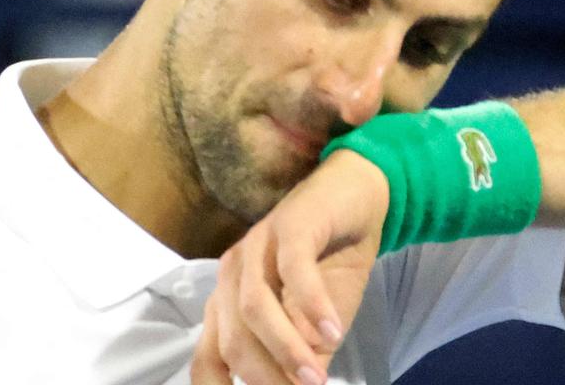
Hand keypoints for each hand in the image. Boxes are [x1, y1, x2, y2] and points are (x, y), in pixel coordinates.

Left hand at [191, 150, 388, 384]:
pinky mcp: (290, 224)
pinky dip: (312, 306)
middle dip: (265, 377)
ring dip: (286, 349)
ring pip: (254, 307)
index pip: (207, 358)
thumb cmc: (331, 265)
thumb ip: (304, 359)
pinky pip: (293, 269)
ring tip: (316, 379)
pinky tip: (333, 331)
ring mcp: (257, 245)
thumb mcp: (317, 326)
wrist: (357, 198)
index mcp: (228, 303)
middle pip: (231, 339)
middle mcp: (232, 275)